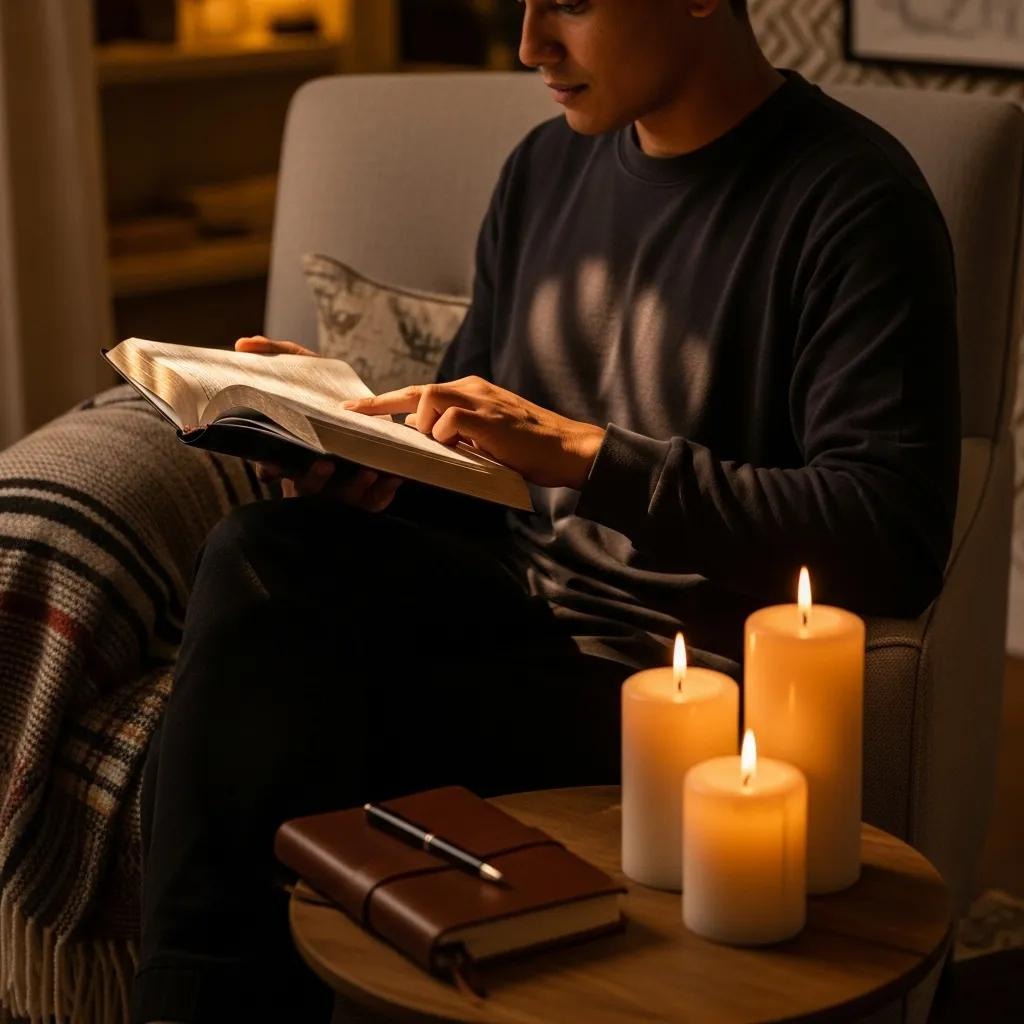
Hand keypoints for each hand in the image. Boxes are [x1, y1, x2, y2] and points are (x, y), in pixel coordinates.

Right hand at [235, 335, 402, 510]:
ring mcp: (339, 486)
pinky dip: (381, 494)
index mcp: (289, 453)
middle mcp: (311, 474)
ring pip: (340, 498)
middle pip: (306, 488)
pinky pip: (372, 502)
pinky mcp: (367, 493)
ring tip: (367, 471)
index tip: (270, 467)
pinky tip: (392, 479)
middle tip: (325, 463)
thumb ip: (274, 353)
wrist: (365, 411)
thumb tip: (242, 343)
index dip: (269, 470)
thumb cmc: (326, 392)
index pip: (271, 469)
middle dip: (313, 478)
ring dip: (352, 488)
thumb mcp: (303, 368)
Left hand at [342, 376, 605, 489]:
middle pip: (416, 389)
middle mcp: (472, 389)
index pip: (420, 392)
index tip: (358, 410)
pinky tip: (454, 446)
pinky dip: (444, 433)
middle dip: (380, 403)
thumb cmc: (528, 447)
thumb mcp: (485, 436)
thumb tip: (417, 427)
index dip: (387, 402)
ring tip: (436, 444)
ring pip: (430, 397)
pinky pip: (451, 419)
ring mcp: (482, 401)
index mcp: (470, 392)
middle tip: (353, 414)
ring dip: (423, 423)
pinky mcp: (490, 418)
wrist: (567, 449)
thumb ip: (454, 429)